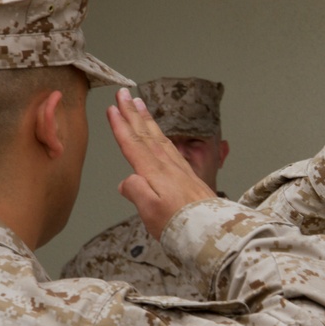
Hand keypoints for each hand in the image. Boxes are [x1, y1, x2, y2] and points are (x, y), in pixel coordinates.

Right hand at [107, 88, 216, 238]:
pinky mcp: (188, 177)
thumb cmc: (180, 226)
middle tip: (124, 93)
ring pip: (159, 137)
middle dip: (133, 113)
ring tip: (140, 104)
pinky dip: (161, 135)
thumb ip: (135, 191)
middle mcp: (168, 166)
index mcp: (155, 172)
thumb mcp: (150, 211)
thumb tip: (126, 181)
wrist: (212, 232)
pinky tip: (160, 135)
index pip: (133, 144)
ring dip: (147, 120)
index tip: (112, 108)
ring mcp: (180, 170)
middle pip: (146, 134)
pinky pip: (171, 147)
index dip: (121, 126)